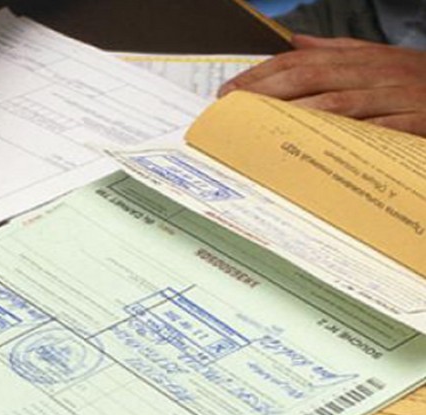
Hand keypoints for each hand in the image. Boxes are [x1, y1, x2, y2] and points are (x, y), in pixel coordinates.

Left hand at [218, 35, 425, 136]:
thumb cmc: (420, 84)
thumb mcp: (381, 60)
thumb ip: (338, 51)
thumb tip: (294, 42)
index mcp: (363, 58)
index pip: (302, 61)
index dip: (263, 74)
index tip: (231, 91)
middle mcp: (376, 74)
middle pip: (311, 78)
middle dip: (267, 92)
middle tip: (233, 110)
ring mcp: (397, 98)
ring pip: (338, 103)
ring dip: (296, 116)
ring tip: (261, 129)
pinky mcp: (418, 124)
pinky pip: (377, 132)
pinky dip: (347, 138)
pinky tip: (318, 148)